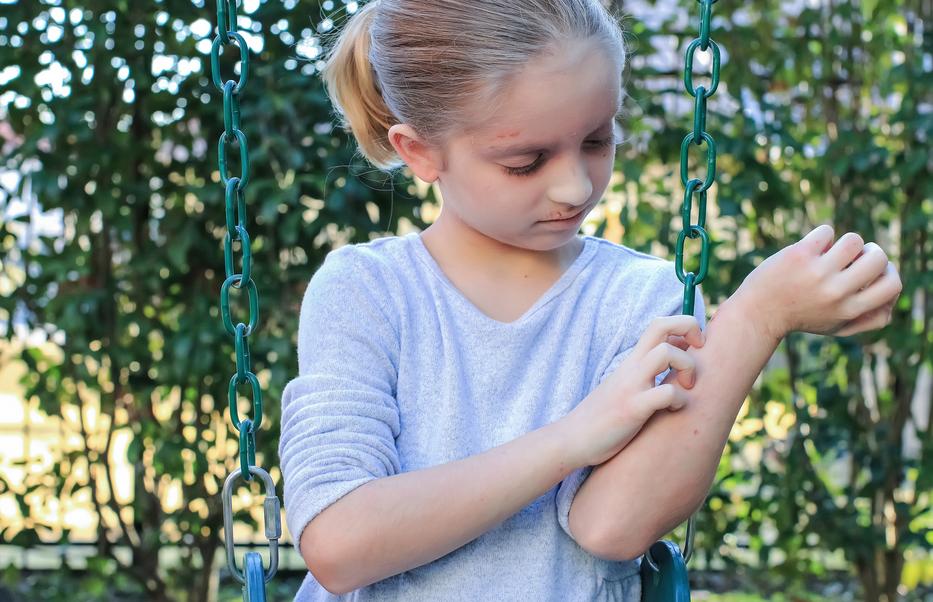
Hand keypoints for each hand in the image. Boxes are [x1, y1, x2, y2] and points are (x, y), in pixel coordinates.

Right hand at [562, 315, 704, 467]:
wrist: (573, 439)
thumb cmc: (603, 416)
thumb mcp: (625, 387)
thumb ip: (645, 375)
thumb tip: (674, 371)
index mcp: (633, 361)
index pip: (660, 324)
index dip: (684, 327)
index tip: (693, 350)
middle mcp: (632, 367)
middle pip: (662, 324)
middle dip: (690, 328)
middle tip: (698, 353)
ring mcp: (632, 386)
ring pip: (666, 352)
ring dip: (687, 366)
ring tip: (687, 387)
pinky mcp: (632, 408)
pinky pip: (665, 393)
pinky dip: (679, 400)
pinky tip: (673, 410)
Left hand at [737, 224, 902, 339]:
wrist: (757, 314)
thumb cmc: (800, 317)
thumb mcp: (835, 325)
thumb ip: (867, 318)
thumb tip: (891, 299)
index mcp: (850, 310)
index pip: (893, 286)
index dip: (889, 273)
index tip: (872, 271)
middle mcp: (837, 293)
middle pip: (879, 258)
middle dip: (871, 251)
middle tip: (853, 256)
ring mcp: (818, 273)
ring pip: (854, 240)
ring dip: (845, 242)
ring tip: (831, 251)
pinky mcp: (799, 256)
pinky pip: (826, 231)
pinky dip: (821, 236)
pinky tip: (810, 248)